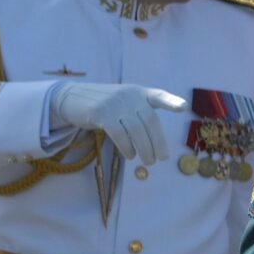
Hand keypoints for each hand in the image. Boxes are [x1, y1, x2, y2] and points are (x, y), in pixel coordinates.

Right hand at [52, 83, 186, 161]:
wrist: (71, 98)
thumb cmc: (104, 105)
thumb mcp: (124, 102)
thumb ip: (139, 113)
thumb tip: (155, 143)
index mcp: (138, 92)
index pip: (158, 96)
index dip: (171, 102)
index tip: (183, 108)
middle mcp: (129, 95)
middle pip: (150, 121)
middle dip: (158, 142)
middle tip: (161, 159)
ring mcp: (114, 103)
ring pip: (136, 130)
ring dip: (144, 149)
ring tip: (148, 161)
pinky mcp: (100, 113)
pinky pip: (119, 134)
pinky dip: (127, 147)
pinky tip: (130, 155)